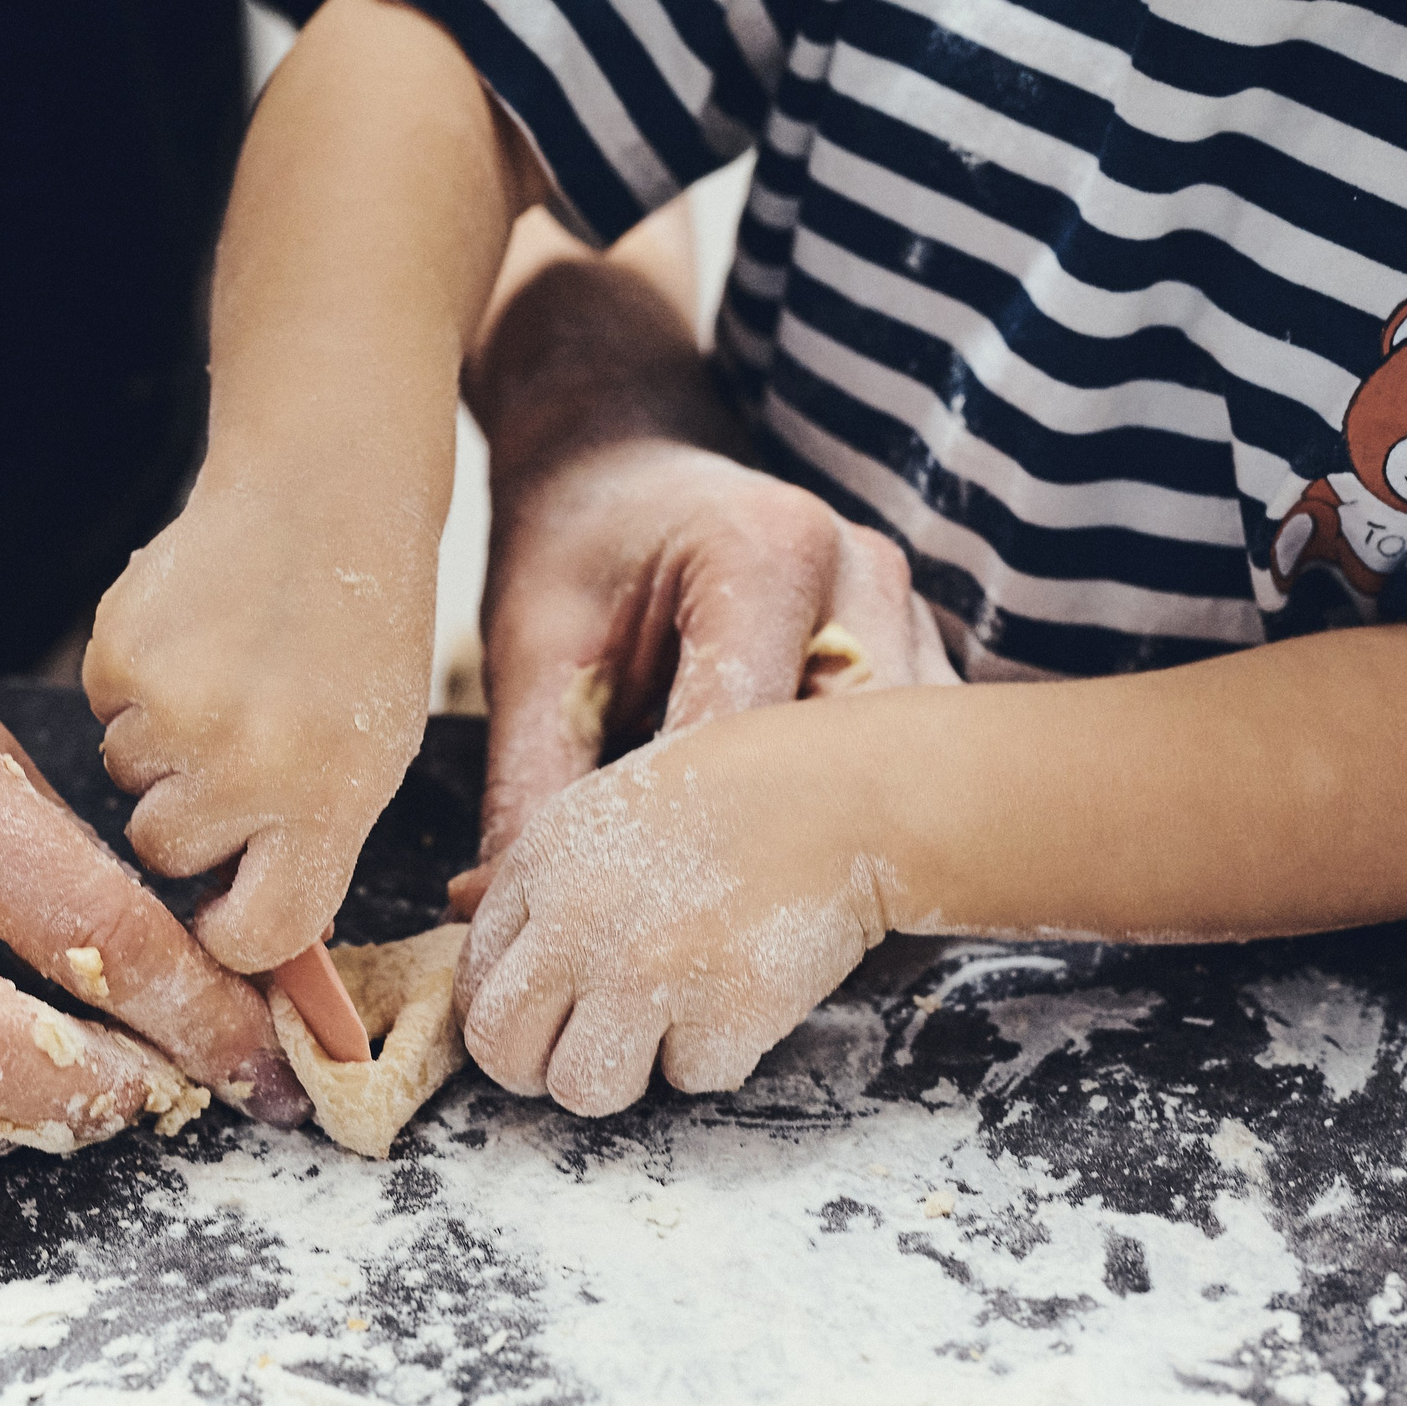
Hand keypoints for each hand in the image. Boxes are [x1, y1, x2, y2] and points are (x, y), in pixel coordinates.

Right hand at [84, 479, 441, 972]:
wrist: (325, 499)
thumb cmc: (358, 637)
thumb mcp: (371, 754)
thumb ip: (311, 845)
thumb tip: (247, 942)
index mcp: (329, 801)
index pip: (257, 934)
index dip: (232, 932)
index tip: (225, 911)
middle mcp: (250, 766)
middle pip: (167, 854)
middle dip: (189, 814)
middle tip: (239, 742)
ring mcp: (176, 709)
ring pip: (126, 781)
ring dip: (161, 746)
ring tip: (222, 677)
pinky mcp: (119, 654)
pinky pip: (102, 712)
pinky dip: (135, 686)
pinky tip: (191, 640)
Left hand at [452, 435, 954, 912]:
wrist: (621, 461)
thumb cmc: (572, 547)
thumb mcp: (532, 655)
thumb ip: (525, 781)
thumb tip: (488, 910)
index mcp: (765, 553)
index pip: (748, 738)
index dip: (692, 844)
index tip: (630, 926)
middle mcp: (862, 575)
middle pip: (844, 767)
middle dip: (772, 860)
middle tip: (689, 944)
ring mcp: (907, 615)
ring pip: (890, 776)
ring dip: (823, 848)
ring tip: (737, 917)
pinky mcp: (918, 654)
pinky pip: (902, 764)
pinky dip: (846, 821)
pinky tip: (783, 868)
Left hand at [455, 701, 892, 1114]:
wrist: (845, 796)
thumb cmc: (728, 794)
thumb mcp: (605, 807)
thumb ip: (527, 871)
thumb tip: (450, 903)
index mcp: (541, 866)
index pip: (473, 983)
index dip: (507, 1013)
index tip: (544, 1015)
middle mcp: (577, 924)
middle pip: (503, 1053)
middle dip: (540, 1067)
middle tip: (590, 1047)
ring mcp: (646, 974)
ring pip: (584, 1090)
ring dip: (627, 1072)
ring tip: (669, 1019)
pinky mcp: (721, 1016)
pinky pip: (691, 1080)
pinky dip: (719, 1052)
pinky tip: (741, 989)